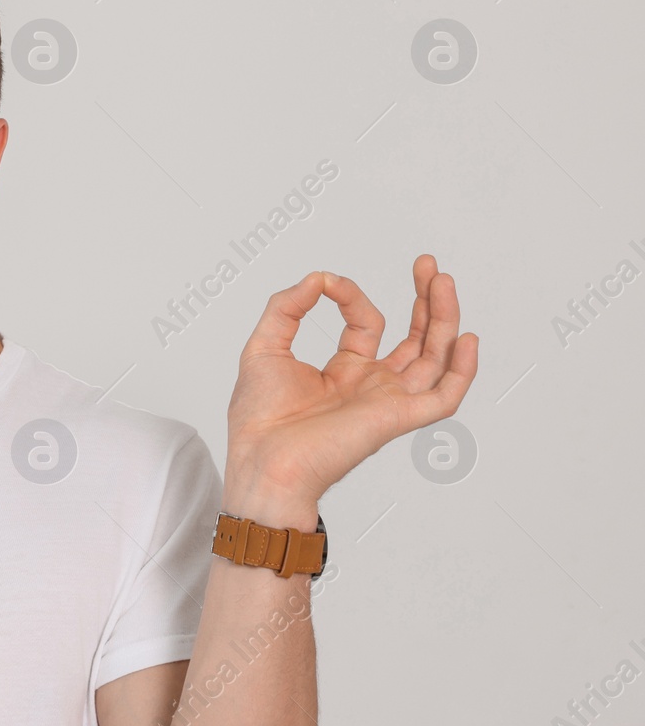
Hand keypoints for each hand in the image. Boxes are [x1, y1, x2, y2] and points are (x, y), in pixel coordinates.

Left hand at [223, 254, 478, 512]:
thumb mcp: (265, 346)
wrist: (262, 461)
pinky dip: (462, 371)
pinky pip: (444, 397)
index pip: (366, 323)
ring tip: (444, 282)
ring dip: (444, 320)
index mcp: (343, 373)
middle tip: (427, 264)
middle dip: (425, 301)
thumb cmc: (258, 419)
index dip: (351, 295)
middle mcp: (371, 386)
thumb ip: (287, 307)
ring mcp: (387, 402)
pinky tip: (467, 339)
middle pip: (415, 339)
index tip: (328, 283)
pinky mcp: (397, 419)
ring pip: (434, 359)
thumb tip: (319, 278)